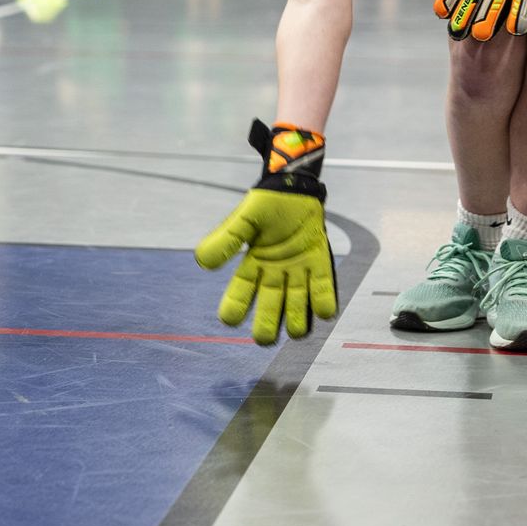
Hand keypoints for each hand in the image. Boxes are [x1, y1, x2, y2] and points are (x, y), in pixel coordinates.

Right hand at [194, 120, 337, 344]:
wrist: (294, 187)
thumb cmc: (266, 204)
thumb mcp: (242, 219)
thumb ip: (225, 240)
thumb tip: (201, 261)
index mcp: (253, 264)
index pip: (240, 292)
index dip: (234, 307)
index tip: (229, 319)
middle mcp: (275, 273)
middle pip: (270, 307)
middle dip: (266, 325)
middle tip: (263, 338)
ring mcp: (298, 270)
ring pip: (297, 304)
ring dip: (297, 319)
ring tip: (296, 331)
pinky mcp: (319, 263)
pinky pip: (322, 287)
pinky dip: (324, 301)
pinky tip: (324, 312)